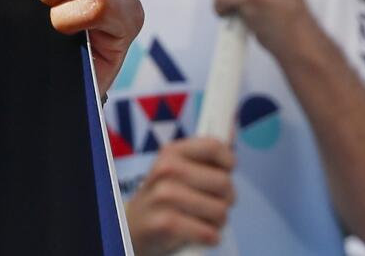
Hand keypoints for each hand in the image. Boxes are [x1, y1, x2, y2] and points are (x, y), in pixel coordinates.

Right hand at [125, 137, 235, 253]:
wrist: (134, 228)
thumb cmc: (164, 197)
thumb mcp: (178, 169)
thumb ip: (206, 152)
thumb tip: (230, 127)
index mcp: (171, 152)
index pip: (216, 146)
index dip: (228, 162)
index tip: (223, 171)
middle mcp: (166, 170)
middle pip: (225, 183)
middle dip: (224, 199)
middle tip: (207, 203)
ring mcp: (164, 196)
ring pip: (221, 211)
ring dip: (216, 222)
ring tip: (199, 219)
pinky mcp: (166, 224)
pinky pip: (210, 233)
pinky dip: (209, 238)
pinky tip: (195, 234)